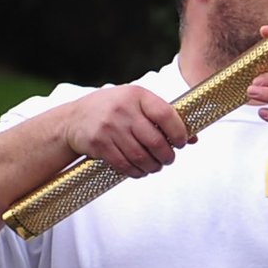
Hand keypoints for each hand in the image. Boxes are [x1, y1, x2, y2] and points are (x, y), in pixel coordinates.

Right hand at [65, 85, 192, 176]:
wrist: (73, 119)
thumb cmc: (114, 110)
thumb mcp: (136, 104)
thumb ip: (163, 117)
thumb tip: (194, 138)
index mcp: (137, 95)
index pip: (166, 115)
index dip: (179, 133)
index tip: (182, 143)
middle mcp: (123, 110)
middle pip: (155, 141)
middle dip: (167, 156)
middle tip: (169, 159)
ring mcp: (109, 127)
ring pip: (141, 157)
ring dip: (153, 167)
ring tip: (156, 166)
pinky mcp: (99, 144)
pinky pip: (125, 165)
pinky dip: (137, 172)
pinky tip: (141, 170)